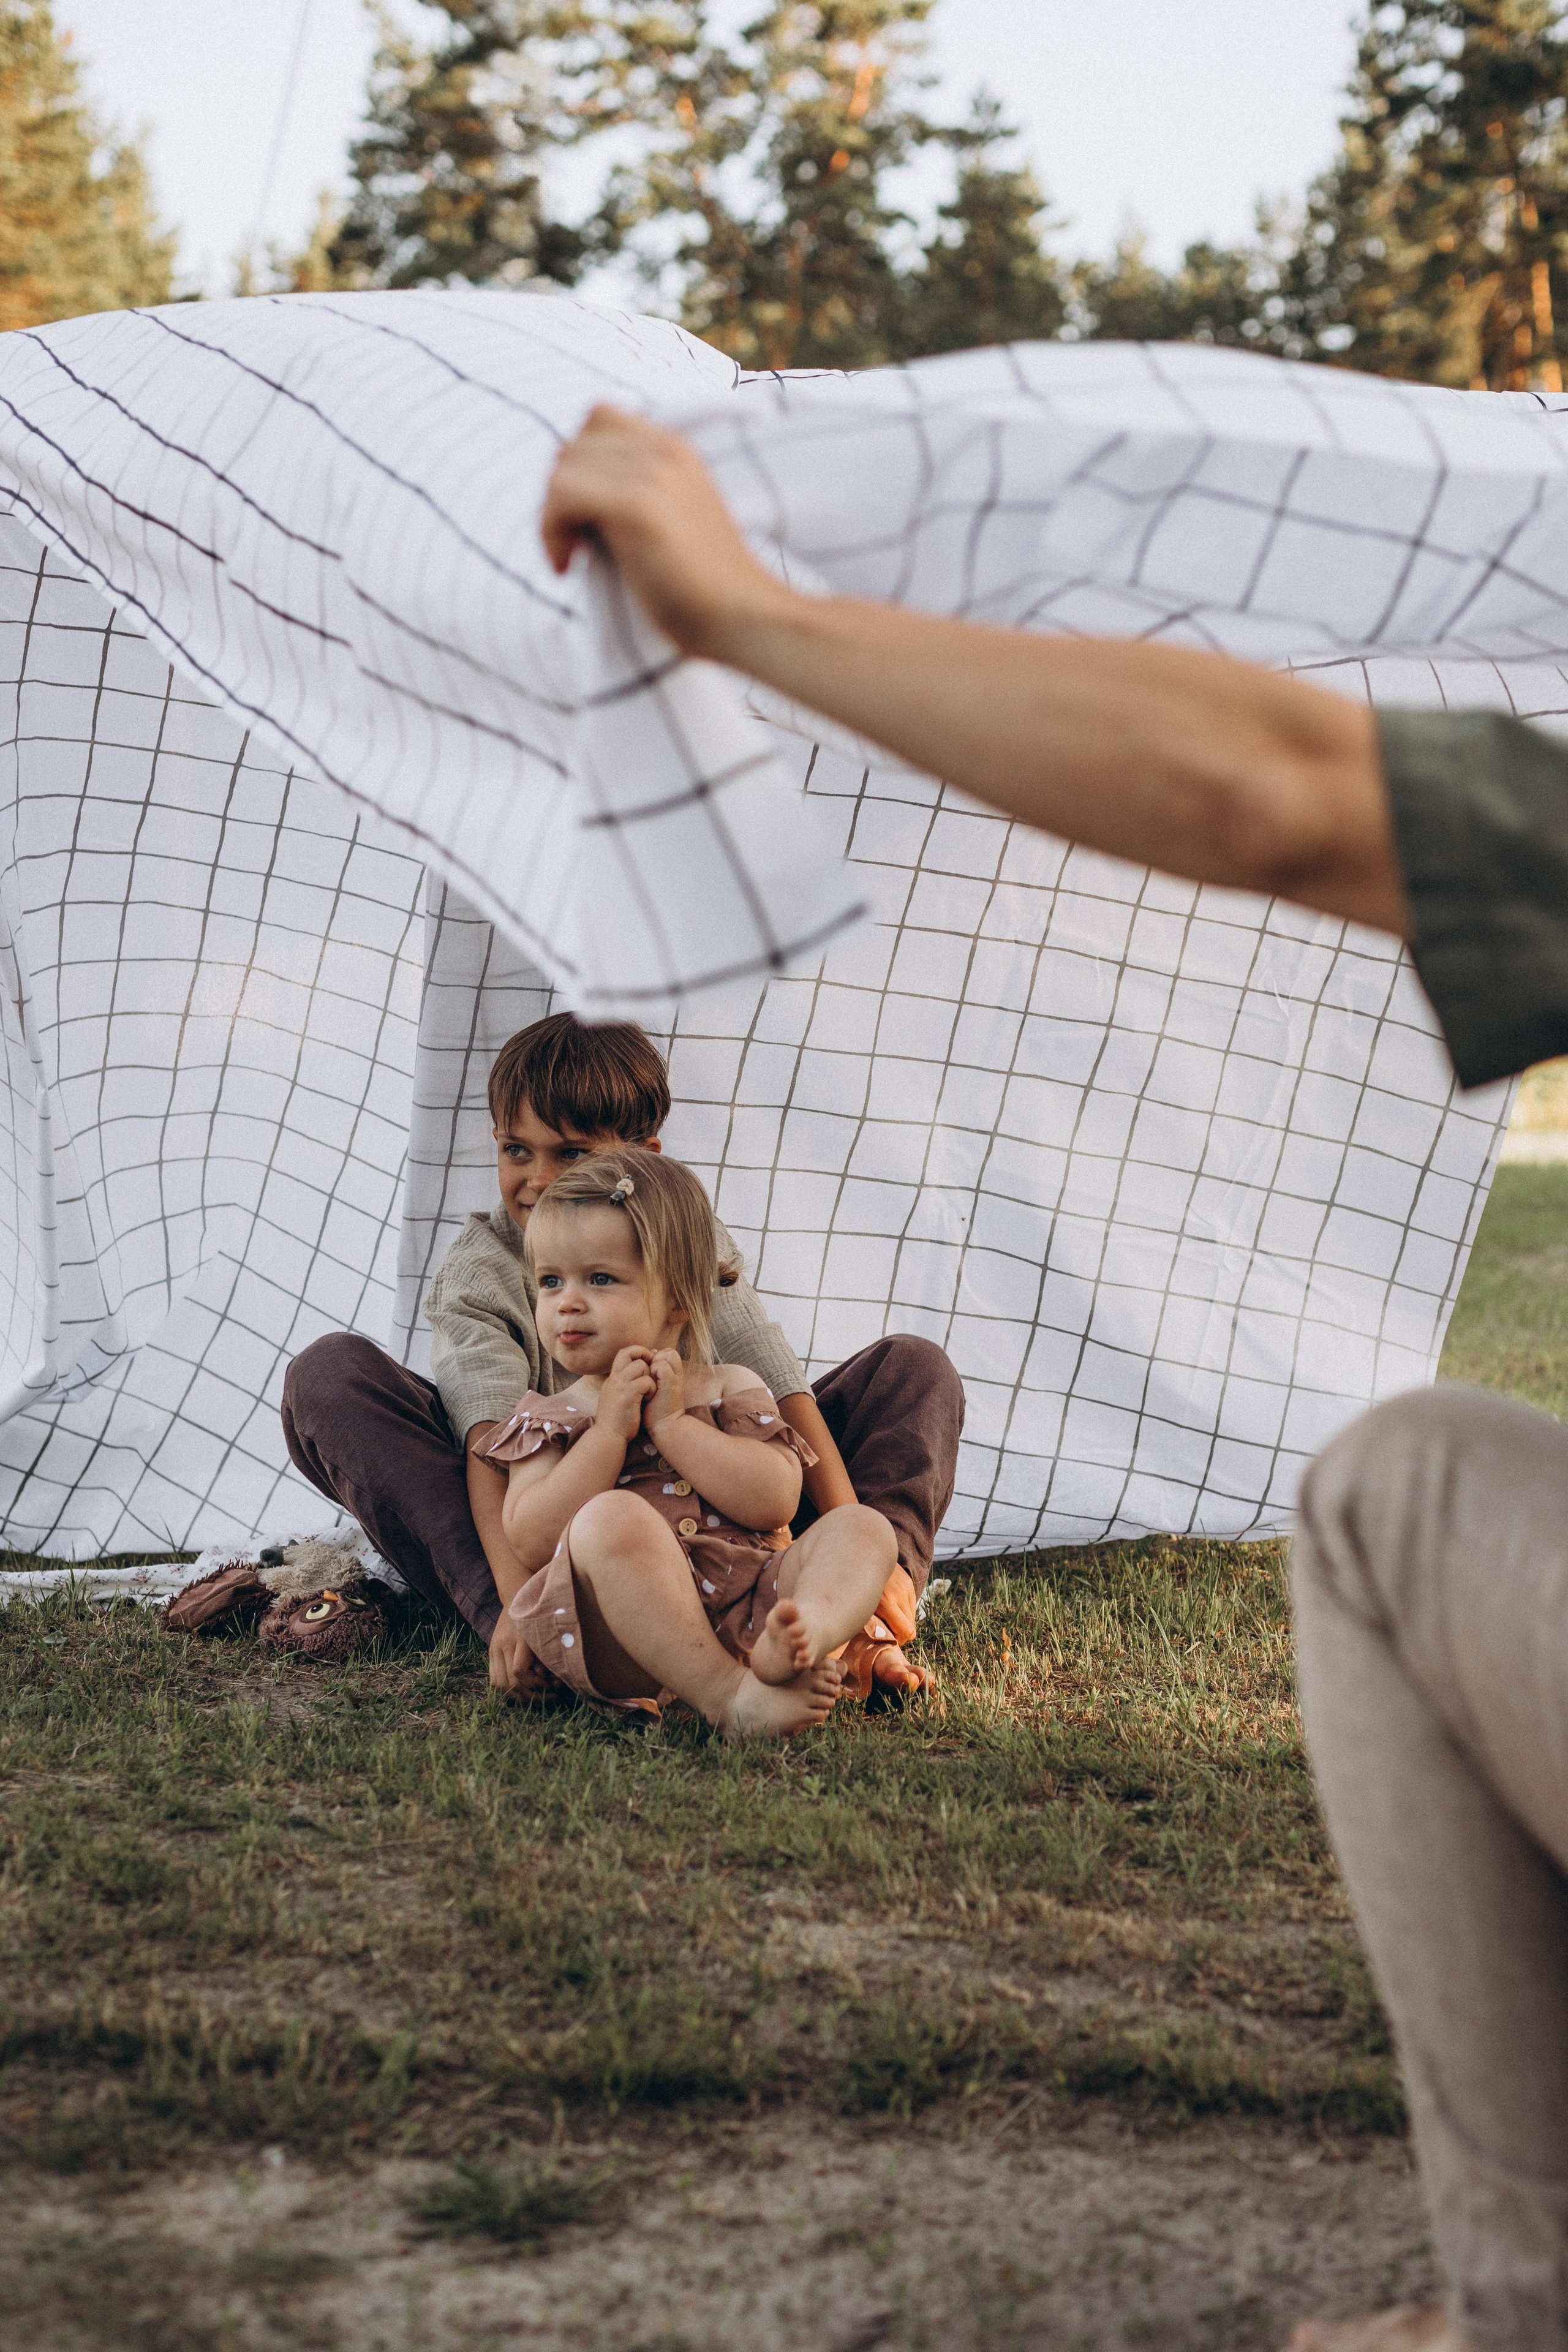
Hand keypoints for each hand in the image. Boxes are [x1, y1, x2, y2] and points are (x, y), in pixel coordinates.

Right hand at [489, 1611, 545, 1697]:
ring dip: (517, 1696)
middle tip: (547, 1697)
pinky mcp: (490, 1652)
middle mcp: (503, 1645)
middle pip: (509, 1682)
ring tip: (533, 1697)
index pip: (519, 1671)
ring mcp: (494, 1649)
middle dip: (529, 1695)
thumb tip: (546, 1682)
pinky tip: (521, 1691)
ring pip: (499, 1684)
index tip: (550, 1686)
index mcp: (519, 1638)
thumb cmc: (537, 1616)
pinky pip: (494, 1679)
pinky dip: (506, 1690)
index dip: (535, 1684)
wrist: (516, 1596)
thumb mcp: (545, 1634)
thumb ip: (545, 1657)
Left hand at [540, 406, 787, 660]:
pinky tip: (566, 567)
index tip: (585, 518)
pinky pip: (561, 494)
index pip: (599, 419)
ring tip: (570, 557)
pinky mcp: (638, 504)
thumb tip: (569, 495)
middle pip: (573, 444)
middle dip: (559, 495)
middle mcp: (665, 448)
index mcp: (676, 448)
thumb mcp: (671, 521)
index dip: (578, 465)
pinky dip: (550, 532)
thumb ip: (634, 492)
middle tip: (573, 544)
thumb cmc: (703, 588)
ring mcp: (653, 472)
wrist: (741, 617)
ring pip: (561, 467)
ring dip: (551, 516)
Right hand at [597, 1346, 655, 1443]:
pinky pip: (645, 1381)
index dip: (637, 1352)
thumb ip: (624, 1385)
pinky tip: (649, 1398)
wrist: (607, 1437)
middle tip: (651, 1369)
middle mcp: (614, 1379)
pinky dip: (651, 1387)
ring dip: (649, 1374)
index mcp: (612, 1379)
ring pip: (639, 1366)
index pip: (623, 1354)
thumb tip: (636, 1373)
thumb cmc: (616, 1420)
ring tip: (649, 1388)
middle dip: (643, 1355)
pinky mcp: (628, 1396)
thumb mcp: (616, 1398)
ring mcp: (620, 1387)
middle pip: (627, 1353)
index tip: (648, 1361)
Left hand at [644, 1348, 686, 1433]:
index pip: (668, 1352)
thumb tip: (651, 1354)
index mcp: (674, 1375)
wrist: (664, 1427)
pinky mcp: (671, 1383)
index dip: (657, 1358)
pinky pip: (661, 1366)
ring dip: (654, 1365)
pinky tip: (650, 1386)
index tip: (650, 1374)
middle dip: (655, 1359)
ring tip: (650, 1381)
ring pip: (665, 1355)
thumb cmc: (657, 1410)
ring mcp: (676, 1378)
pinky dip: (653, 1372)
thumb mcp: (655, 1388)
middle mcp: (677, 1374)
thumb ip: (654, 1372)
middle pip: (668, 1351)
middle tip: (649, 1376)